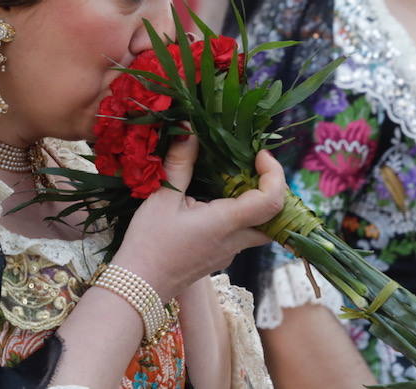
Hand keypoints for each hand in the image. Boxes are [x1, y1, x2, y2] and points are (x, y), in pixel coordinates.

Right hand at [110, 136, 284, 301]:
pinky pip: (242, 235)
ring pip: (261, 229)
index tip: (259, 154)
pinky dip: (240, 215)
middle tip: (253, 167)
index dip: (275, 174)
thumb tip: (189, 130)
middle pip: (276, 219)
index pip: (272, 201)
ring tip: (234, 179)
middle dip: (273, 189)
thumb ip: (180, 163)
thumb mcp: (162, 197)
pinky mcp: (218, 257)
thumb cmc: (149, 242)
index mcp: (227, 222)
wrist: (139, 285)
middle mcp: (236, 241)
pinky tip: (215, 200)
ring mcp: (229, 253)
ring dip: (257, 203)